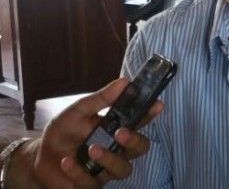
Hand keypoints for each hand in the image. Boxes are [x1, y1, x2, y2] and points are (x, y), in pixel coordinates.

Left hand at [16, 78, 162, 188]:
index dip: (150, 113)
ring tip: (91, 149)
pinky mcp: (91, 184)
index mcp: (117, 128)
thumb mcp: (78, 111)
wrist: (40, 157)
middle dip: (134, 140)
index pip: (140, 120)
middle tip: (120, 132)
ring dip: (109, 158)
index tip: (156, 104)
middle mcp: (117, 148)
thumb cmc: (64, 132)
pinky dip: (78, 171)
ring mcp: (106, 168)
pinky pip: (92, 182)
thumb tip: (124, 82)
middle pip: (141, 148)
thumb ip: (101, 99)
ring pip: (123, 169)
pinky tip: (67, 162)